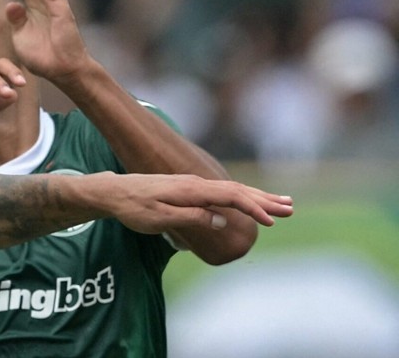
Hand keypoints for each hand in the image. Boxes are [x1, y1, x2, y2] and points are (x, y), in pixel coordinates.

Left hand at [93, 172, 293, 233]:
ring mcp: (193, 183)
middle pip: (237, 189)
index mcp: (191, 189)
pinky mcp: (189, 188)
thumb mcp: (159, 218)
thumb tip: (223, 221)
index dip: (252, 208)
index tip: (271, 221)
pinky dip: (240, 195)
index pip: (230, 196)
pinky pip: (222, 190)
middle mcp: (195, 182)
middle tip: (290, 209)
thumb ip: (191, 218)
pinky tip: (248, 200)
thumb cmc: (133, 208)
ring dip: (257, 196)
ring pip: (232, 188)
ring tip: (281, 203)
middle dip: (264, 200)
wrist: (113, 192)